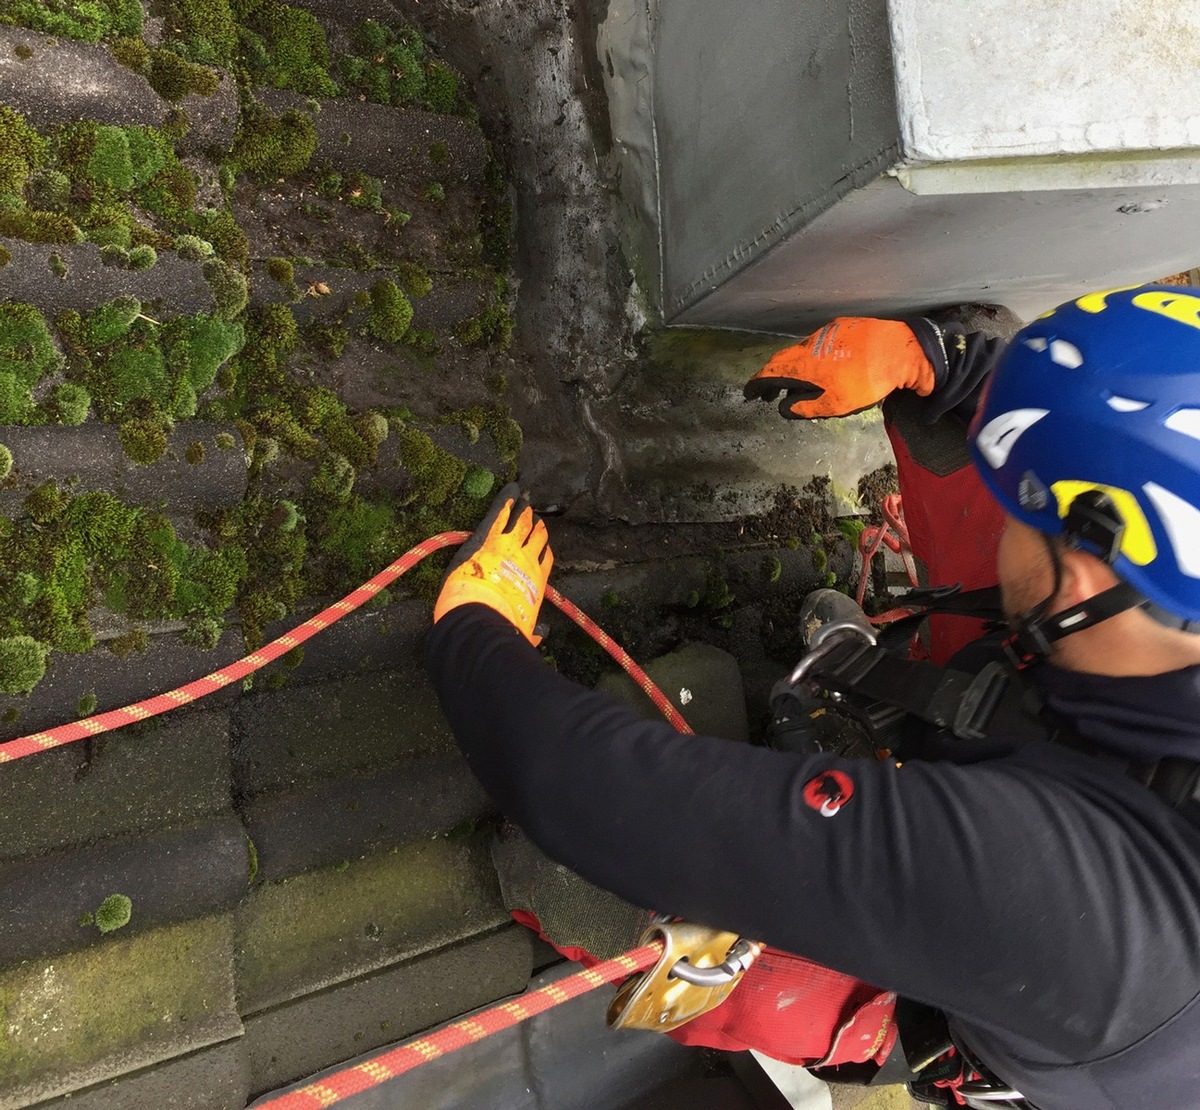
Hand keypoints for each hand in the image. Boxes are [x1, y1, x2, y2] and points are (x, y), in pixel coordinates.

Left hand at [433, 483, 552, 644]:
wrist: (481, 615)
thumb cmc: (502, 627)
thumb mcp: (521, 631)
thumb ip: (531, 631)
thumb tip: (541, 635)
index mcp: (535, 581)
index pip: (544, 558)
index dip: (543, 549)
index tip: (543, 543)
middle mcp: (526, 559)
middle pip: (534, 537)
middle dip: (535, 526)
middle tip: (535, 517)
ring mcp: (507, 544)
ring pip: (519, 522)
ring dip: (522, 512)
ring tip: (524, 501)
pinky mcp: (487, 536)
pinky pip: (499, 514)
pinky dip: (505, 501)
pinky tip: (511, 490)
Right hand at [743, 318, 938, 418]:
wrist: (902, 350)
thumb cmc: (867, 381)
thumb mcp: (836, 404)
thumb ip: (807, 407)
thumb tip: (784, 408)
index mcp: (804, 363)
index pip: (770, 372)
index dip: (756, 384)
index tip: (749, 394)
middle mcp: (810, 343)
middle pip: (783, 359)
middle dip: (772, 377)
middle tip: (769, 394)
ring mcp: (827, 332)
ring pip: (801, 350)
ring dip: (794, 367)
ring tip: (798, 384)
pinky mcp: (843, 327)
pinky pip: (819, 343)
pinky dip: (812, 357)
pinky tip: (824, 367)